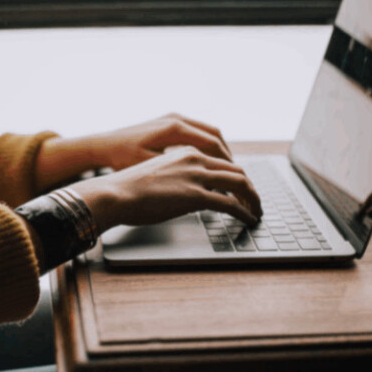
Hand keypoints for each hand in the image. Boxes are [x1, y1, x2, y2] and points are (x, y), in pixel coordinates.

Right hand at [70, 146, 261, 232]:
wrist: (115, 193)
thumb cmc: (128, 188)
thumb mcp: (157, 175)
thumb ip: (176, 178)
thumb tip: (185, 193)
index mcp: (185, 152)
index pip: (221, 161)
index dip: (236, 176)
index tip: (240, 188)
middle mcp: (195, 159)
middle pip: (236, 170)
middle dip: (250, 187)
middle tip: (254, 201)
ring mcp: (196, 176)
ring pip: (240, 183)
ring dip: (253, 199)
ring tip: (256, 211)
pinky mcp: (196, 196)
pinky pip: (231, 204)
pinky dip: (245, 212)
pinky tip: (248, 219)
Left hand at [86, 113, 232, 170]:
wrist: (102, 145)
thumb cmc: (121, 158)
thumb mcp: (149, 167)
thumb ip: (177, 172)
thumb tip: (204, 182)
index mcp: (174, 128)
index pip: (212, 144)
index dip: (226, 163)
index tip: (234, 179)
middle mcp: (176, 119)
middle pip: (215, 136)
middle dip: (228, 157)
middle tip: (237, 176)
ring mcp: (172, 118)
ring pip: (208, 132)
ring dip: (219, 151)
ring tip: (226, 170)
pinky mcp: (168, 122)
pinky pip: (197, 132)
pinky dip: (207, 146)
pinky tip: (208, 162)